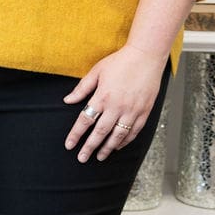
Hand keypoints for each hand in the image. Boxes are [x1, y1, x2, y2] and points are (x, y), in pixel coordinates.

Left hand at [63, 45, 165, 162]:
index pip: (85, 120)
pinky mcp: (144, 111)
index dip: (76, 135)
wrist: (146, 56)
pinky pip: (134, 131)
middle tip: (82, 158)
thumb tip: (67, 100)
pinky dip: (125, 141)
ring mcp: (132, 110)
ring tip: (100, 156)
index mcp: (103, 96)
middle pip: (100, 132)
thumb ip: (82, 88)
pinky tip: (118, 146)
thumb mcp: (97, 71)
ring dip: (108, 148)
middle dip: (90, 147)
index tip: (69, 145)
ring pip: (118, 135)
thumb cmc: (120, 61)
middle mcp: (117, 106)